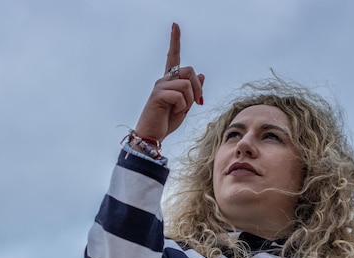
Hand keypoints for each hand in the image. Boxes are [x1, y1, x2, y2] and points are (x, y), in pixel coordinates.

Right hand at [134, 23, 204, 141]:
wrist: (152, 135)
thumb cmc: (166, 122)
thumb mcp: (185, 106)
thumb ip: (192, 91)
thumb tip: (201, 74)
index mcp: (169, 81)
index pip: (173, 57)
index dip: (175, 40)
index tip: (175, 25)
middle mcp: (163, 80)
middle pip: (189, 70)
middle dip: (198, 87)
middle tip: (198, 102)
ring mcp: (160, 86)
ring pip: (187, 84)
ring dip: (190, 100)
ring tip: (181, 109)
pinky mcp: (158, 95)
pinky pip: (181, 95)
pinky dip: (183, 106)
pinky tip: (174, 112)